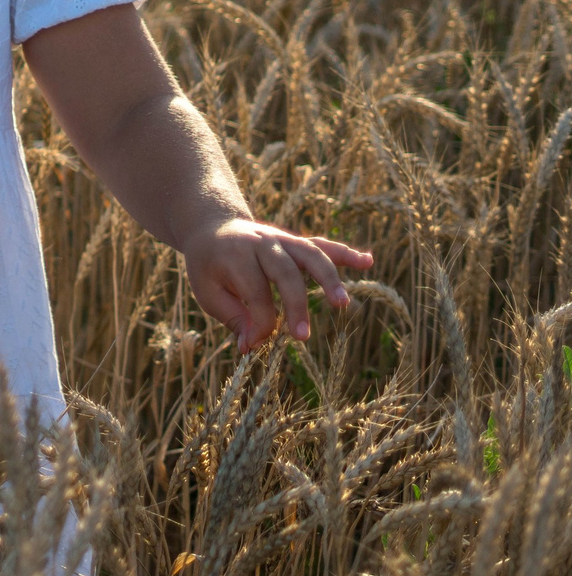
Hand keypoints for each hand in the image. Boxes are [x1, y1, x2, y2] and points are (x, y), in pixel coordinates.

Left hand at [180, 216, 372, 350]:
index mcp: (235, 255)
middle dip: (295, 306)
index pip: (256, 292)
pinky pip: (322, 244)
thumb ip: (232, 317)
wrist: (212, 228)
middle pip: (286, 274)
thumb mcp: (207, 292)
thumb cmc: (209, 266)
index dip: (259, 322)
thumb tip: (252, 347)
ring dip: (329, 279)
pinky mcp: (295, 241)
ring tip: (342, 304)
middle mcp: (262, 243)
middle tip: (302, 337)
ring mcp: (282, 238)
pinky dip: (345, 253)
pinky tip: (367, 261)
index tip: (256, 343)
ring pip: (311, 255)